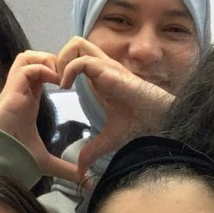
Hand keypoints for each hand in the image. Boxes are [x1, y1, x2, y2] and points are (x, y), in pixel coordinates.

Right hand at [0, 51, 81, 182]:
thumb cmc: (16, 156)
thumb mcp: (47, 162)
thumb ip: (66, 169)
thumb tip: (85, 182)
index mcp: (28, 101)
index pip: (40, 75)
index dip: (54, 73)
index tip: (70, 84)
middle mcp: (21, 91)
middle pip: (31, 59)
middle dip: (50, 60)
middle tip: (67, 74)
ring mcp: (15, 88)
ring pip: (27, 57)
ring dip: (46, 60)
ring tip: (61, 75)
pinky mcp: (13, 89)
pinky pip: (27, 68)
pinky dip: (42, 68)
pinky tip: (56, 81)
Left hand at [55, 38, 174, 171]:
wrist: (158, 122)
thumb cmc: (141, 126)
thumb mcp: (109, 139)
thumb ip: (93, 150)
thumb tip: (82, 168)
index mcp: (102, 78)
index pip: (77, 58)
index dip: (63, 68)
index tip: (56, 90)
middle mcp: (103, 67)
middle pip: (75, 44)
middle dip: (59, 58)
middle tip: (54, 80)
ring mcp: (106, 66)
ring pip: (77, 44)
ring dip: (63, 59)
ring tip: (60, 81)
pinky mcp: (109, 71)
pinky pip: (81, 60)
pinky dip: (69, 70)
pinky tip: (66, 87)